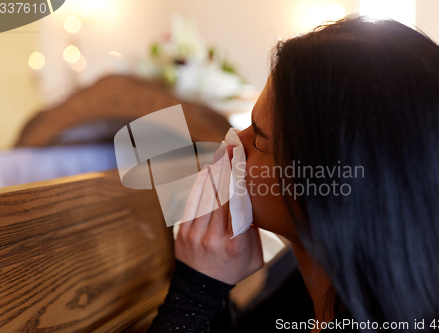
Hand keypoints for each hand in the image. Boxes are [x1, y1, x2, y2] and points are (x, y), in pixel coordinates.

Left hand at [174, 146, 263, 284]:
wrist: (201, 287)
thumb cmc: (233, 269)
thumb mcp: (254, 257)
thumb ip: (253, 231)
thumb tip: (251, 202)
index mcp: (235, 243)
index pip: (239, 205)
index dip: (240, 180)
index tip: (244, 163)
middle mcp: (215, 237)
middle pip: (222, 196)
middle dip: (227, 169)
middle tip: (232, 149)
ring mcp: (197, 234)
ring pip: (206, 196)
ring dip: (214, 172)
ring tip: (221, 154)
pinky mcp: (184, 231)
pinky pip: (193, 203)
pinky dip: (200, 186)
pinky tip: (207, 172)